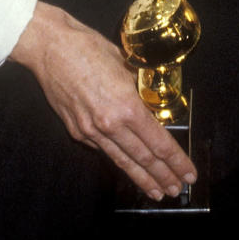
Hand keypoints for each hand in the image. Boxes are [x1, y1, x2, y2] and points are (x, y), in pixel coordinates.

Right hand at [10, 2, 196, 200]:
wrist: (50, 48)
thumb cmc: (89, 48)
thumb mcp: (126, 66)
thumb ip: (139, 90)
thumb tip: (150, 103)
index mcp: (127, 106)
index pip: (159, 143)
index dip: (176, 161)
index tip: (188, 173)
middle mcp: (109, 124)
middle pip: (143, 158)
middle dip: (163, 176)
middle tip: (176, 190)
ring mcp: (90, 131)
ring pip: (122, 161)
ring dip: (141, 178)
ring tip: (156, 191)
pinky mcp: (76, 131)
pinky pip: (102, 148)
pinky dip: (118, 158)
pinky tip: (128, 165)